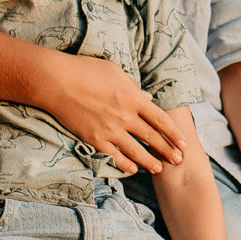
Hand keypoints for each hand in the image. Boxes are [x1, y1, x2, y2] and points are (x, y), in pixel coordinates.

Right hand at [31, 51, 191, 174]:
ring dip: (150, 162)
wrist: (57, 81)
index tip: (183, 142)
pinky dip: (125, 164)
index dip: (174, 133)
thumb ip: (134, 87)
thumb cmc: (86, 70)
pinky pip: (114, 156)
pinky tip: (132, 169)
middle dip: (167, 151)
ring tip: (159, 169)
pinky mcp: (95, 139)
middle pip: (152, 138)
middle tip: (178, 161)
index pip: (161, 120)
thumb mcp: (115, 72)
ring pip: (136, 151)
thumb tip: (148, 99)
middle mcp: (125, 116)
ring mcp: (110, 130)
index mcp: (133, 98)